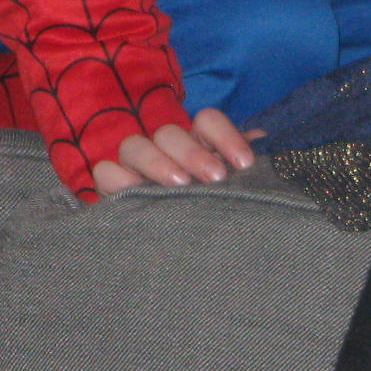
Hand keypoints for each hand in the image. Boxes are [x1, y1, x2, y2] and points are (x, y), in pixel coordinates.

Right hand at [92, 107, 257, 194]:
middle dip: (193, 153)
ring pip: (134, 145)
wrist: (181, 251)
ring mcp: (135, 165)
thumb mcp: (233, 189)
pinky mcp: (113, 186)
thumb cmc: (213, 208)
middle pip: (169, 132)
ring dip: (157, 162)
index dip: (226, 135)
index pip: (207, 120)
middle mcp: (164, 148)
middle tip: (215, 178)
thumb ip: (245, 166)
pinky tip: (139, 195)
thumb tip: (264, 142)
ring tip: (179, 186)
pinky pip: (105, 170)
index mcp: (196, 142)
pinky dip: (118, 179)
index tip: (244, 164)